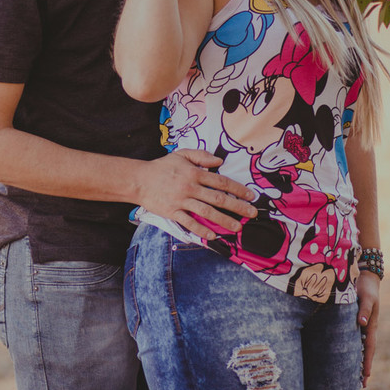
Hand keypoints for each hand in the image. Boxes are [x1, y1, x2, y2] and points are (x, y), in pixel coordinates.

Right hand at [135, 149, 257, 239]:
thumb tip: (219, 162)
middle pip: (218, 198)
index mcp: (194, 172)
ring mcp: (181, 201)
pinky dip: (201, 230)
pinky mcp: (172, 212)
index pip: (221, 181)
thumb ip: (201, 156)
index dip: (238, 189)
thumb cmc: (162, 167)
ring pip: (207, 212)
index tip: (250, 196)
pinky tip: (212, 235)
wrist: (138, 179)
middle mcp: (190, 187)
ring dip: (224, 220)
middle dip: (237, 207)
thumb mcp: (181, 154)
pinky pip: (189, 223)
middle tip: (252, 213)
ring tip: (237, 227)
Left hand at [356, 270, 380, 386]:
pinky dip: (353, 347)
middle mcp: (367, 327)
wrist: (366, 276)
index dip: (367, 362)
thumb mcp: (366, 297)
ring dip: (358, 359)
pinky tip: (347, 353)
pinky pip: (354, 336)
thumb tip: (362, 324)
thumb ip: (364, 310)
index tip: (365, 376)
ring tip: (354, 374)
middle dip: (364, 367)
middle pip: (365, 351)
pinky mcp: (356, 318)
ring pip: (360, 345)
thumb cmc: (366, 286)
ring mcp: (363, 324)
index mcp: (371, 325)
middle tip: (361, 384)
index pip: (369, 348)